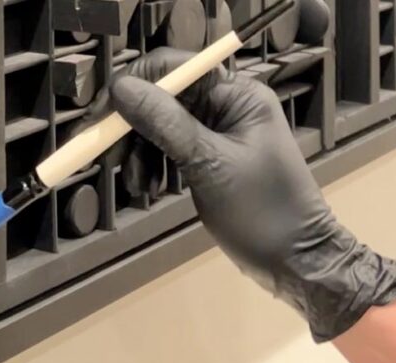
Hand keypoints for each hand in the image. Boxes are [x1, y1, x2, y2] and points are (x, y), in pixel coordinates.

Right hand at [80, 48, 395, 341]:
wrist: (295, 261)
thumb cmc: (263, 212)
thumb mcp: (210, 166)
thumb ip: (165, 124)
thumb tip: (121, 88)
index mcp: (237, 95)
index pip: (173, 69)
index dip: (131, 88)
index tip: (100, 121)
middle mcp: (226, 105)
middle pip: (162, 98)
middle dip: (131, 128)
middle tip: (108, 158)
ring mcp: (218, 132)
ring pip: (160, 127)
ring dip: (140, 155)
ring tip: (140, 188)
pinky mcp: (209, 158)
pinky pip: (169, 150)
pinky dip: (153, 167)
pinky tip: (151, 190)